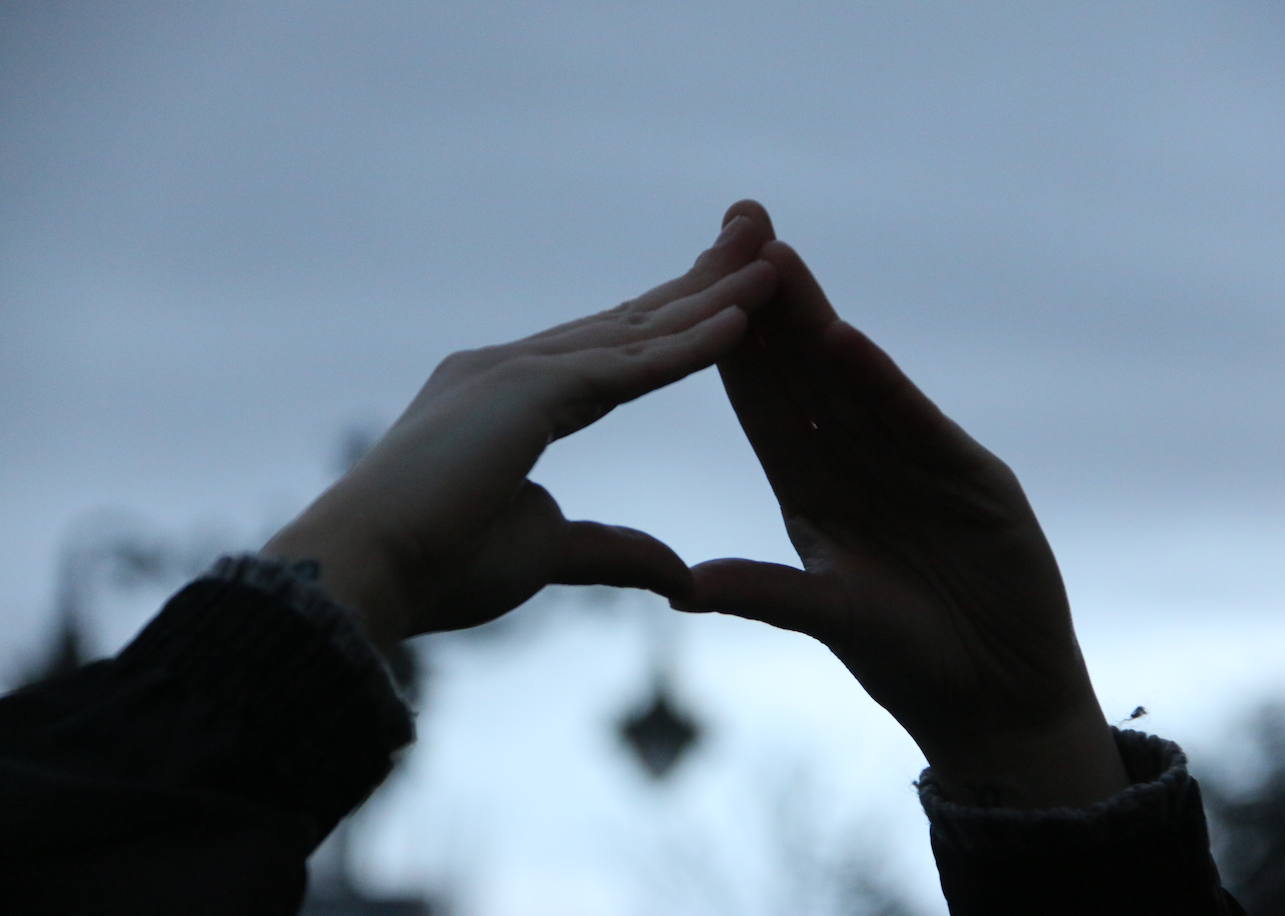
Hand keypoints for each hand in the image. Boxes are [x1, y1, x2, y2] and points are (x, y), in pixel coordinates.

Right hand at [264, 214, 776, 645]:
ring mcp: (516, 371)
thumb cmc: (436, 566)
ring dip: (709, 297)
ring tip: (772, 262)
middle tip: (760, 243)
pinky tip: (740, 323)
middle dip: (699, 283)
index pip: (612, 351)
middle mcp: (512, 367)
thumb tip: (678, 574)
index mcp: (510, 397)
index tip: (727, 299)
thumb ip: (615, 550)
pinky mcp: (525, 392)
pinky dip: (686, 346)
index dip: (672, 322)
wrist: (363, 576)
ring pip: (636, 331)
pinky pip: (625, 368)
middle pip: (630, 320)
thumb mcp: (550, 553)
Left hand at [675, 201, 1127, 807]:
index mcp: (811, 489)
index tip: (683, 283)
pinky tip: (842, 341)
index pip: (760, 402)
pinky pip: (912, 421)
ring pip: (853, 378)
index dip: (726, 343)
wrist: (1001, 691)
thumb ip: (766, 595)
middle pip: (801, 367)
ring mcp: (914, 461)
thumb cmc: (910, 660)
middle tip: (734, 220)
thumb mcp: (832, 618)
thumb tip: (681, 588)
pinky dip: (878, 384)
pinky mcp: (969, 474)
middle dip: (766, 297)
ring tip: (775, 253)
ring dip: (813, 317)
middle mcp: (857, 461)